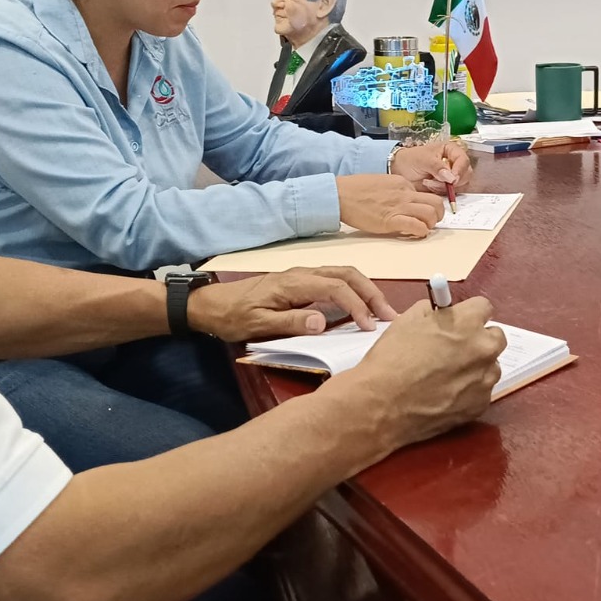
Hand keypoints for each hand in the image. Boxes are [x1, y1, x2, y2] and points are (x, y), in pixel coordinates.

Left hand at [188, 267, 397, 341]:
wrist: (212, 305)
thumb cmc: (234, 317)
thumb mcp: (258, 325)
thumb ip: (291, 323)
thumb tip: (323, 322)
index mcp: (294, 283)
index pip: (336, 288)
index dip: (357, 305)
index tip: (369, 326)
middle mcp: (302, 273)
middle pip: (347, 274)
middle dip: (371, 293)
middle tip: (389, 316)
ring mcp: (302, 275)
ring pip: (343, 274)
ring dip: (365, 289)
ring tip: (381, 311)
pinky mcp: (300, 282)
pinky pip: (334, 280)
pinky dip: (353, 290)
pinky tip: (359, 306)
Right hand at [326, 297, 505, 446]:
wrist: (382, 404)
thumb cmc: (392, 358)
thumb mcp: (408, 320)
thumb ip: (434, 312)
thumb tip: (443, 313)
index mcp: (467, 323)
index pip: (484, 307)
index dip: (469, 314)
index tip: (460, 321)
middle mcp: (484, 349)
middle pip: (495, 337)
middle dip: (479, 339)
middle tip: (457, 348)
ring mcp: (485, 379)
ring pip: (490, 366)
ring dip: (476, 367)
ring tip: (448, 376)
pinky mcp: (480, 405)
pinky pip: (481, 391)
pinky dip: (468, 391)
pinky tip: (445, 395)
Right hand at [337, 174, 443, 238]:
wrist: (341, 194)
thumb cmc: (355, 189)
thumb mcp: (381, 183)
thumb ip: (395, 190)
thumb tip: (403, 201)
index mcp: (402, 183)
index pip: (424, 194)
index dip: (426, 205)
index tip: (423, 213)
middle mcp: (405, 193)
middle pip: (435, 202)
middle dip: (438, 214)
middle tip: (432, 222)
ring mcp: (399, 206)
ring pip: (430, 213)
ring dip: (432, 224)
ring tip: (425, 229)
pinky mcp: (391, 220)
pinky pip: (416, 226)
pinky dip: (421, 232)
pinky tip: (417, 234)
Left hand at [389, 140, 473, 194]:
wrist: (399, 171)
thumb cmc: (410, 160)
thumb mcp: (422, 159)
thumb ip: (437, 167)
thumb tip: (451, 177)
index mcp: (451, 150)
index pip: (463, 160)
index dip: (460, 170)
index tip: (452, 180)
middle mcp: (454, 162)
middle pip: (466, 174)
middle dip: (452, 181)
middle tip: (437, 182)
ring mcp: (451, 176)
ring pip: (460, 185)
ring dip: (445, 188)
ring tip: (428, 183)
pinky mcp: (447, 187)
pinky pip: (452, 193)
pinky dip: (442, 193)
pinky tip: (429, 187)